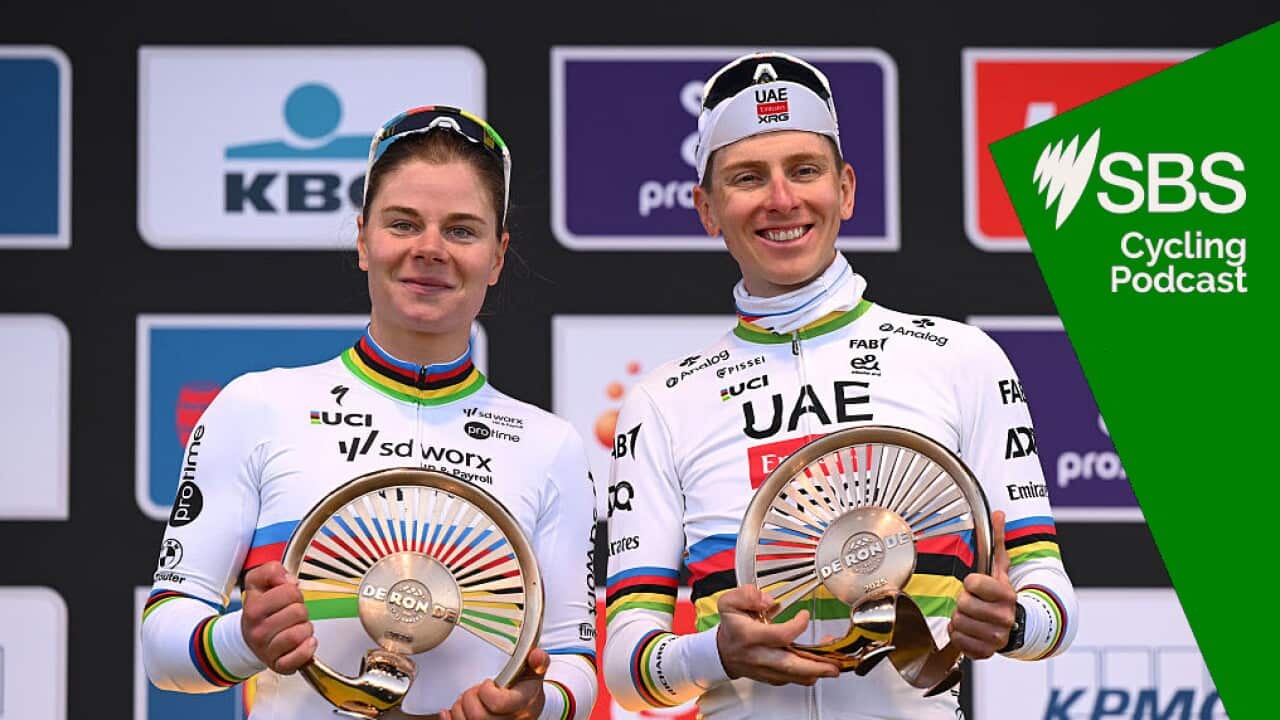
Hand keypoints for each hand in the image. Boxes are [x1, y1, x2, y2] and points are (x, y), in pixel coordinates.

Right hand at [241, 561, 315, 673]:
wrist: (249, 639)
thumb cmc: (260, 610)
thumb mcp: (258, 582)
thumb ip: (271, 570)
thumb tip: (287, 579)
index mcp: (253, 608)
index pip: (290, 591)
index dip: (293, 592)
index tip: (286, 598)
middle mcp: (257, 631)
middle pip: (299, 612)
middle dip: (301, 609)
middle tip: (291, 614)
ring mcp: (267, 651)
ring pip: (302, 633)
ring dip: (305, 628)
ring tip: (295, 627)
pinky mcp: (279, 665)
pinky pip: (302, 656)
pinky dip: (308, 648)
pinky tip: (304, 642)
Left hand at [441, 647, 548, 719]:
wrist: (530, 708)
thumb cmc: (527, 689)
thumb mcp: (535, 672)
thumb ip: (537, 661)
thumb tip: (536, 655)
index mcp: (523, 705)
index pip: (499, 703)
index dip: (487, 690)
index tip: (488, 683)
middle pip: (478, 716)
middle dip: (470, 698)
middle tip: (476, 690)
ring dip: (459, 708)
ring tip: (469, 700)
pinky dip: (449, 719)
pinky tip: (449, 712)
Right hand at [715, 585, 841, 685]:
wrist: (722, 652)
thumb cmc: (731, 627)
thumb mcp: (729, 602)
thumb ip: (747, 595)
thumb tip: (767, 600)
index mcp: (750, 636)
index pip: (779, 635)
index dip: (797, 626)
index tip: (804, 615)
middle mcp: (759, 656)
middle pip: (790, 665)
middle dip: (815, 666)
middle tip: (834, 663)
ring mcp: (766, 669)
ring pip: (795, 676)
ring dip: (817, 672)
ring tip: (835, 666)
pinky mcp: (772, 677)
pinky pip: (793, 679)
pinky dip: (809, 674)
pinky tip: (820, 666)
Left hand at [948, 510, 1016, 659]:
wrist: (1016, 626)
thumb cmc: (1001, 595)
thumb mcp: (1000, 568)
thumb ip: (997, 540)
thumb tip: (998, 513)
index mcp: (1007, 594)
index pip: (973, 583)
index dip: (971, 583)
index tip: (977, 586)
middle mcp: (1005, 617)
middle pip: (963, 604)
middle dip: (963, 602)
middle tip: (973, 603)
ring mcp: (996, 636)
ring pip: (958, 623)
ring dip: (960, 619)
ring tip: (972, 616)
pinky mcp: (987, 652)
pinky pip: (958, 641)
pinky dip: (959, 636)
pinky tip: (969, 630)